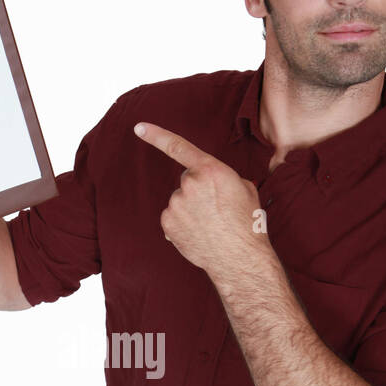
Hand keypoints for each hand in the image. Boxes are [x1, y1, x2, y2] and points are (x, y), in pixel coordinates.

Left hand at [134, 122, 264, 274]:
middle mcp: (190, 183)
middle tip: (216, 209)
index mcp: (212, 169)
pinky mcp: (168, 221)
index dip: (156, 135)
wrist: (239, 257)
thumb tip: (214, 184)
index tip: (138, 127)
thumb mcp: (245, 189)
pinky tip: (198, 233)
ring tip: (210, 224)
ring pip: (180, 200)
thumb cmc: (247, 224)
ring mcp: (176, 203)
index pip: (179, 147)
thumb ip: (224, 178)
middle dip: (198, 190)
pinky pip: (172, 217)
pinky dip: (181, 224)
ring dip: (191, 209)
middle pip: (187, 180)